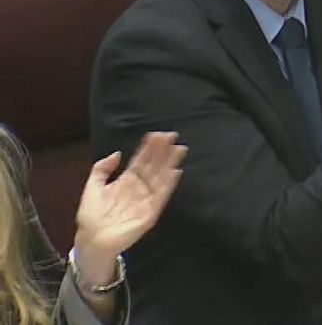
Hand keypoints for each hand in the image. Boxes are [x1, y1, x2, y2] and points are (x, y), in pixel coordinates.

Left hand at [72, 132, 185, 282]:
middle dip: (162, 151)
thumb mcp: (92, 188)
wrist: (91, 241)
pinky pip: (160, 197)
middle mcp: (138, 188)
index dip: (148, 148)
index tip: (156, 135)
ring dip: (169, 163)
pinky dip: (168, 185)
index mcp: (126, 181)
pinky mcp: (150, 213)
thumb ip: (101, 169)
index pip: (140, 161)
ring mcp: (145, 200)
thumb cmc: (90, 217)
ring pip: (160, 178)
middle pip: (153, 166)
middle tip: (171, 136)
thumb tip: (117, 153)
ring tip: (178, 149)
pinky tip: (174, 172)